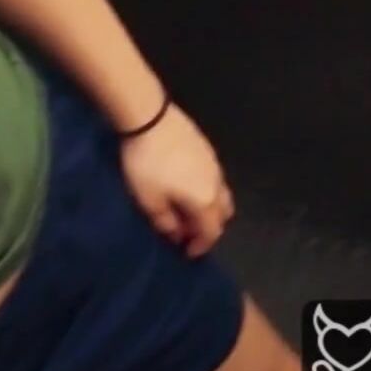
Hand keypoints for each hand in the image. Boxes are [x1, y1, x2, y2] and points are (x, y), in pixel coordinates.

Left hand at [119, 104, 234, 256]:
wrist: (149, 118)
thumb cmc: (147, 164)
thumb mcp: (148, 200)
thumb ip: (164, 221)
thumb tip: (176, 234)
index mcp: (204, 202)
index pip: (211, 232)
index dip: (201, 246)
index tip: (186, 252)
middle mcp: (217, 185)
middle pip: (223, 214)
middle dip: (208, 228)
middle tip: (188, 232)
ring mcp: (215, 164)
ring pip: (222, 195)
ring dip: (209, 208)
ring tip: (188, 211)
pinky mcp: (207, 148)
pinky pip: (215, 178)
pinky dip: (207, 191)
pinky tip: (187, 186)